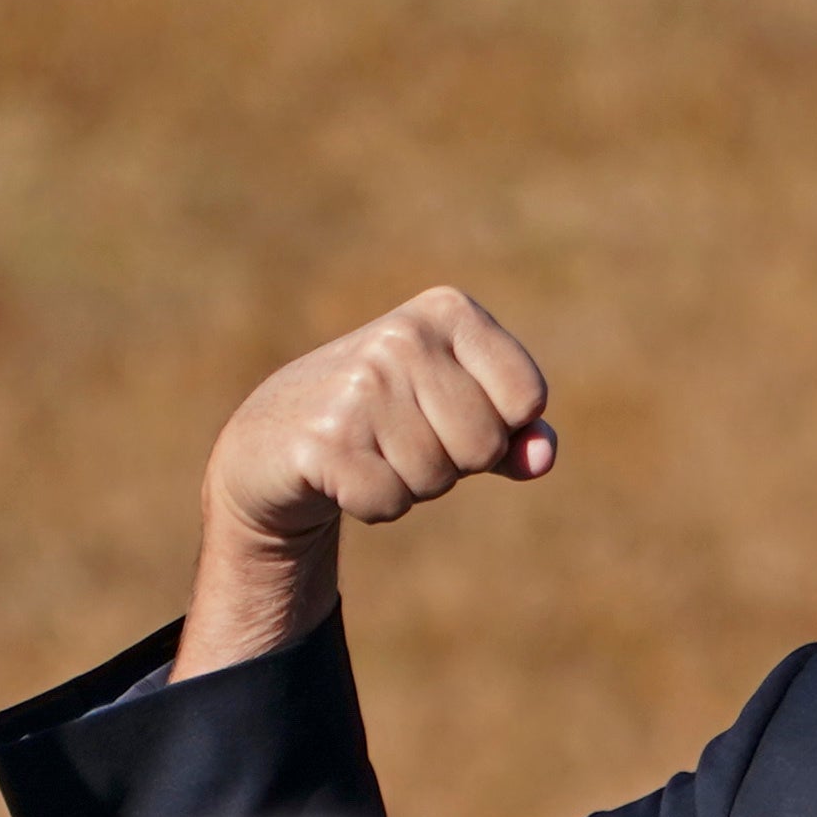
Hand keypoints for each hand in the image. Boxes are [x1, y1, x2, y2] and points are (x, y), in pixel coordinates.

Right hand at [176, 287, 557, 676]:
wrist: (273, 441)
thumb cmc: (383, 420)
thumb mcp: (457, 411)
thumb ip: (515, 431)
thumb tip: (543, 457)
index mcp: (446, 311)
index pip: (526, 399)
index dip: (496, 428)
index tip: (445, 412)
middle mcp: (402, 337)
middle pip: (483, 446)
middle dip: (451, 463)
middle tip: (398, 437)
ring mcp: (359, 386)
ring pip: (436, 479)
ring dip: (408, 485)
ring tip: (368, 451)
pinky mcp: (324, 440)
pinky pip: (389, 503)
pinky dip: (373, 505)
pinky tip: (341, 475)